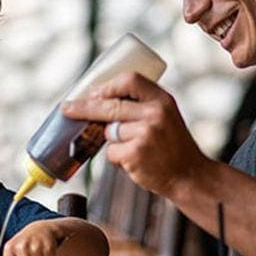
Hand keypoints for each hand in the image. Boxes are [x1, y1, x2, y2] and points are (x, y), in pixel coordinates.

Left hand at [60, 72, 209, 196]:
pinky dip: (116, 158)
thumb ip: (140, 106)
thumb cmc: (172, 146)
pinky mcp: (135, 153)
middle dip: (83, 107)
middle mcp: (155, 113)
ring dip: (113, 142)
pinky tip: (134, 161)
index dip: (107, 86)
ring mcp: (145, 134)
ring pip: (108, 132)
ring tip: (135, 148)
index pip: (130, 80)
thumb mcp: (165, 116)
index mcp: (162, 99)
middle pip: (109, 105)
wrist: (189, 175)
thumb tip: (97, 100)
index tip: (92, 92)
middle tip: (66, 108)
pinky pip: (111, 152)